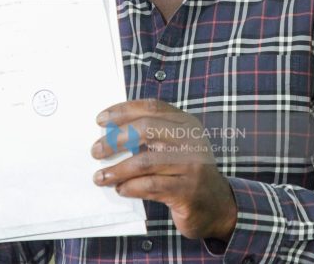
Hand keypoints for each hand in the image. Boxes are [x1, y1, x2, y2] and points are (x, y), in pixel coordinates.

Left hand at [90, 99, 236, 241]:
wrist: (217, 205)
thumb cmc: (186, 173)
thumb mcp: (175, 147)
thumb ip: (152, 136)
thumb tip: (109, 132)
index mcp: (186, 123)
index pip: (152, 108)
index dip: (124, 111)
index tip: (101, 120)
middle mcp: (191, 140)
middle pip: (146, 130)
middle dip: (116, 140)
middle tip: (96, 151)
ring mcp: (192, 165)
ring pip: (145, 162)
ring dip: (118, 170)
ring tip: (101, 177)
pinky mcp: (187, 190)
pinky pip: (151, 186)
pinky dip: (131, 187)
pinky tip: (121, 189)